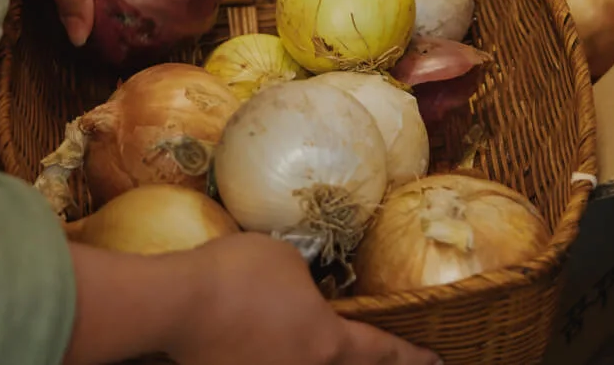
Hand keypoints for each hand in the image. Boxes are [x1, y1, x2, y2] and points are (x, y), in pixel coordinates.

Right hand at [166, 234, 441, 364]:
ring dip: (310, 358)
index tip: (436, 361)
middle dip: (364, 363)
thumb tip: (302, 292)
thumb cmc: (240, 274)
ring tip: (302, 337)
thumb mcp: (287, 259)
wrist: (178, 304)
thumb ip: (306, 281)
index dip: (411, 356)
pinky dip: (270, 357)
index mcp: (328, 343)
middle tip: (375, 356)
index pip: (382, 351)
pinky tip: (258, 345)